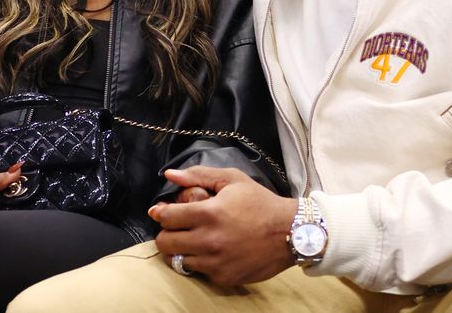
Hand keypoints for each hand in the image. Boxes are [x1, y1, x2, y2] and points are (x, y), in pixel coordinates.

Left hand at [149, 166, 297, 285]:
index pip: (166, 218)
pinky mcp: (224, 278)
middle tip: (178, 228)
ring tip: (196, 240)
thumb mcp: (232, 179)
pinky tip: (215, 251)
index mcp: (208, 213)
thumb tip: (170, 174)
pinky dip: (202, 262)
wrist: (290, 232)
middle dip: (167, 233)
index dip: (162, 213)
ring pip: (178, 260)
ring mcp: (215, 262)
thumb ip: (198, 175)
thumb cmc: (260, 203)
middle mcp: (209, 240)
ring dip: (182, 250)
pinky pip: (200, 272)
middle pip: (165, 243)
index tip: (164, 212)